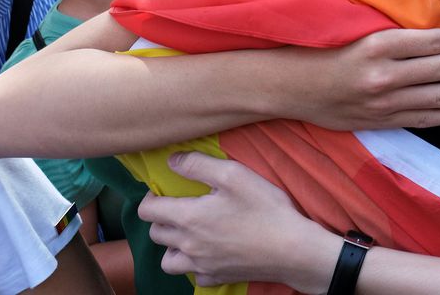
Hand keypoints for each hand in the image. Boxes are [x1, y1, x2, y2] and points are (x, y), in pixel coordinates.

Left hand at [140, 153, 334, 289]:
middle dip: (162, 219)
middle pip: (156, 234)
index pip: (148, 211)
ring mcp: (201, 265)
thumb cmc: (264, 208)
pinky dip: (195, 265)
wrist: (291, 249)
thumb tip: (172, 161)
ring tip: (188, 234)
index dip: (150, 198)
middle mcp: (189, 244)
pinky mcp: (217, 277)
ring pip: (168, 260)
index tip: (162, 192)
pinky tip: (208, 253)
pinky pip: (194, 275)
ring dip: (171, 246)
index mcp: (189, 217)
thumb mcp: (234, 174)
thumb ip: (198, 165)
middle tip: (179, 208)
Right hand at [274, 27, 439, 130]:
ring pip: (436, 98)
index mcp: (378, 45)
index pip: (432, 42)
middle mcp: (384, 75)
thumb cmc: (320, 49)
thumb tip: (435, 34)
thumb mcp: (355, 30)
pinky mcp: (378, 121)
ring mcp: (382, 102)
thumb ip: (393, 33)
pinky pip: (420, 120)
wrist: (287, 85)